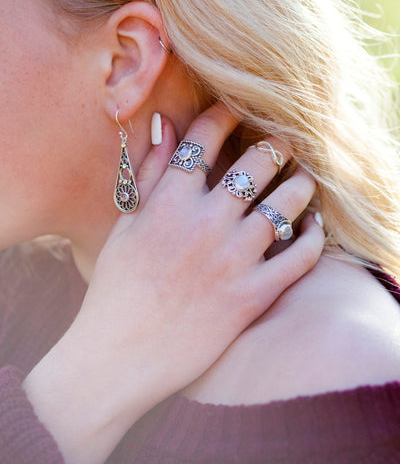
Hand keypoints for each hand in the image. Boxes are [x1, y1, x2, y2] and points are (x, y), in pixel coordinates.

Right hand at [23, 105, 323, 463]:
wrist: (120, 355)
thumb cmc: (116, 288)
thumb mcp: (124, 226)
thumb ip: (149, 174)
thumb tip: (167, 126)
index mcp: (169, 203)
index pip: (205, 140)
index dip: (225, 114)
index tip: (238, 108)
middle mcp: (205, 223)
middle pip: (256, 164)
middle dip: (276, 145)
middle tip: (284, 143)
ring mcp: (233, 260)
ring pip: (287, 203)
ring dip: (302, 184)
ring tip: (304, 179)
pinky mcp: (253, 295)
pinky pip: (301, 256)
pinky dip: (314, 236)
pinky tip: (313, 226)